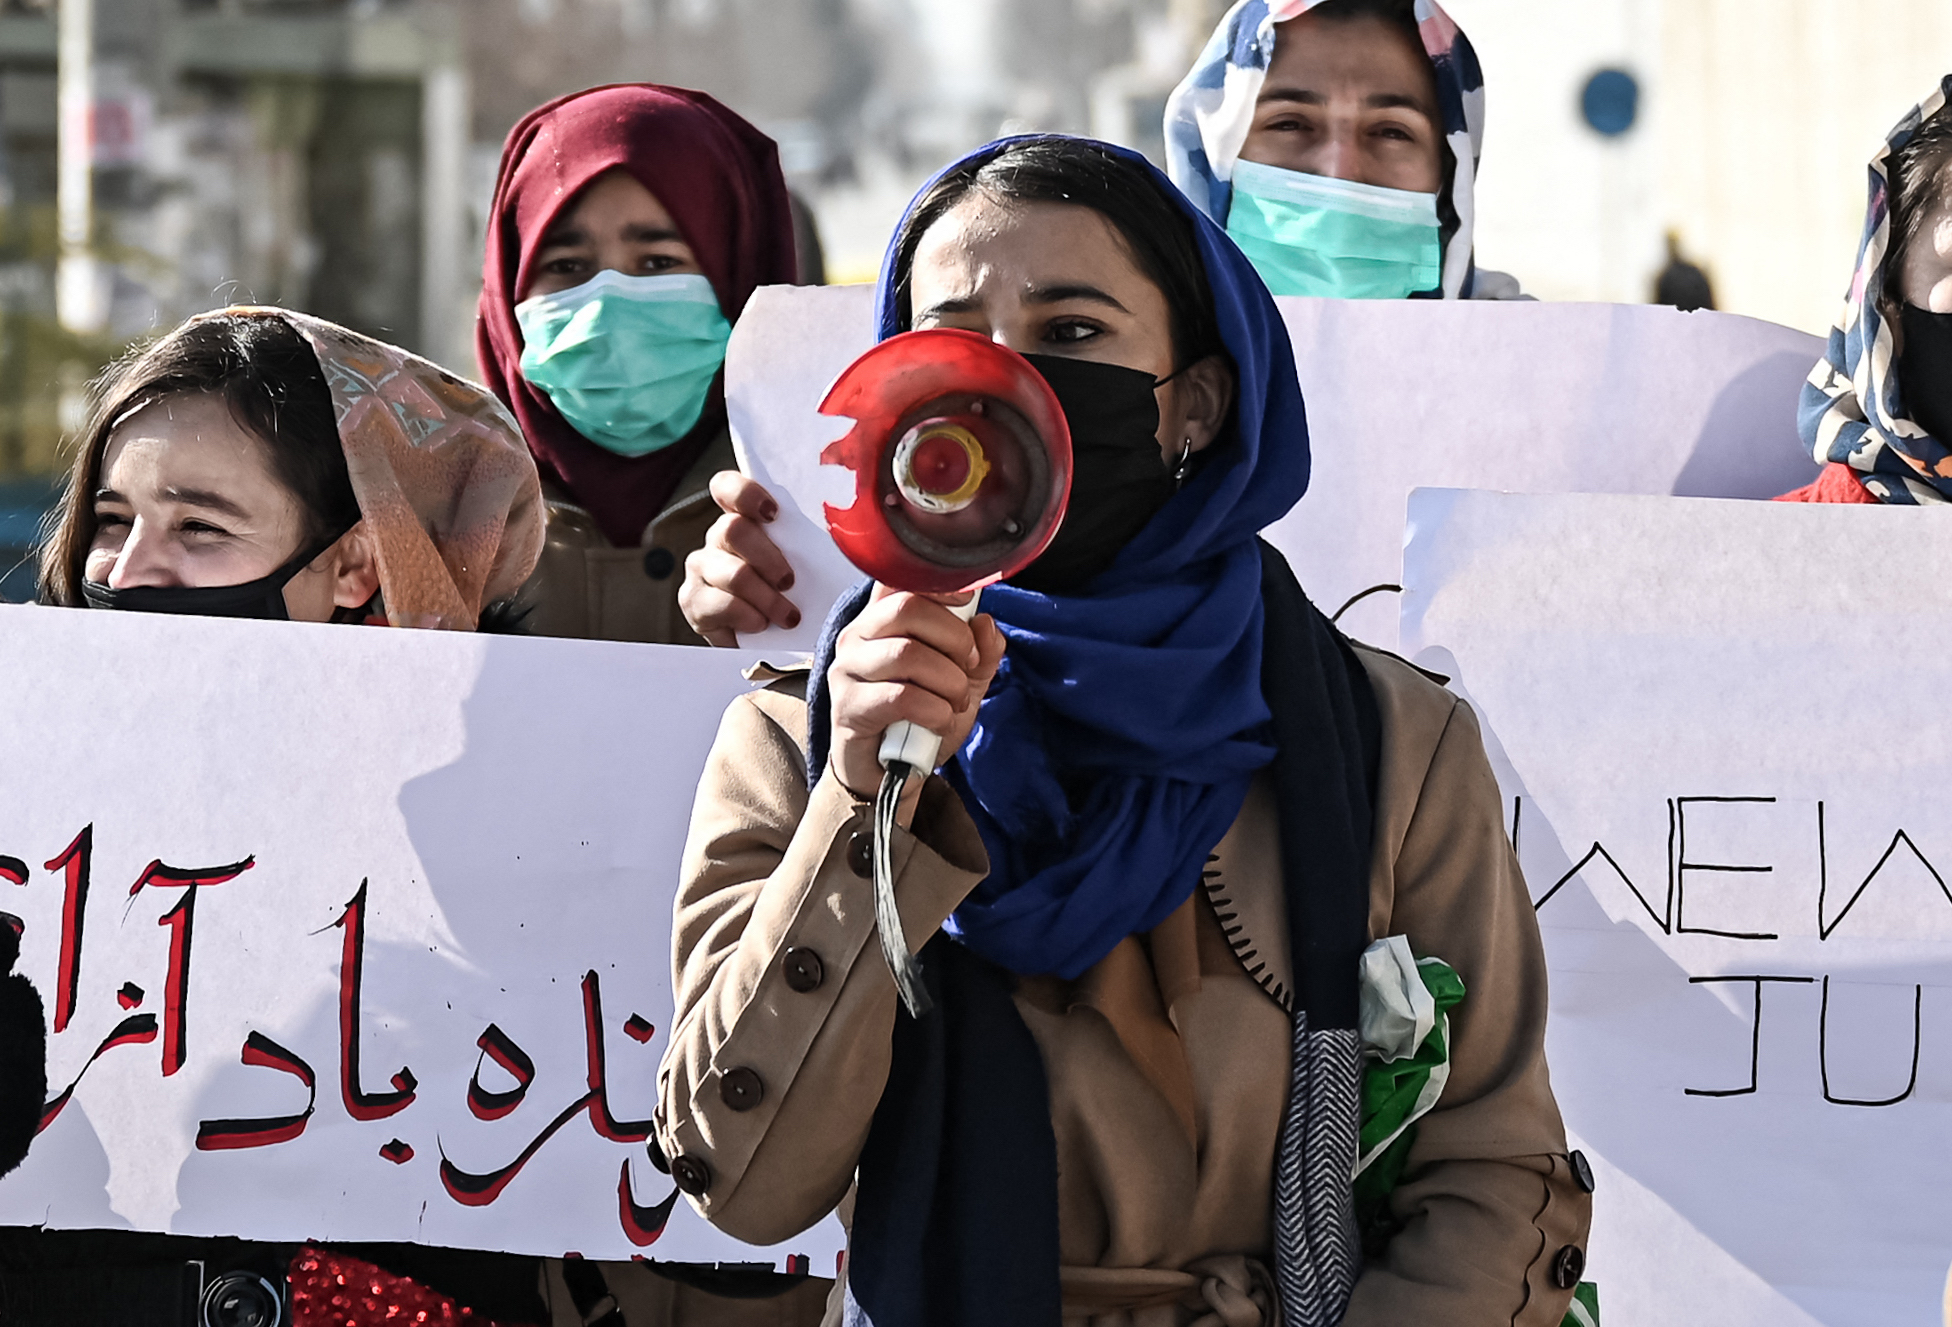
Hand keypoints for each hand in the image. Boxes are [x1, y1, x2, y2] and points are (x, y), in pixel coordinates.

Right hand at [679, 472, 799, 646]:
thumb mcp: (805, 563)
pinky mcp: (693, 602)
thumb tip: (840, 535)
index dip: (746, 494)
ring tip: (788, 616)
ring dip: (767, 598)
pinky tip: (761, 624)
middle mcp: (716, 539)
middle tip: (790, 581)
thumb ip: (804, 543)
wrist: (774, 640)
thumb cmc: (795, 593)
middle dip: (768, 558)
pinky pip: (721, 605)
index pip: (727, 487)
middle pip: (732, 530)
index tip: (773, 513)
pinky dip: (749, 617)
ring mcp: (701, 569)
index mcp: (743, 518)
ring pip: (732, 574)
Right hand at [827, 585, 1005, 798]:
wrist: (888, 775)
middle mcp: (858, 636)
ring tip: (955, 701)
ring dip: (948, 681)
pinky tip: (940, 721)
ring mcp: (847, 670)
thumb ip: (979, 653)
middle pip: (908, 608)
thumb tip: (986, 624)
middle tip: (968, 667)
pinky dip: (934, 710)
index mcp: (882, 619)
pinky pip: (901, 697)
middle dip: (954, 638)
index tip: (967, 602)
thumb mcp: (961, 683)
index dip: (938, 584)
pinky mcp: (848, 707)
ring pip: (907, 653)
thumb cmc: (917, 720)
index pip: (900, 578)